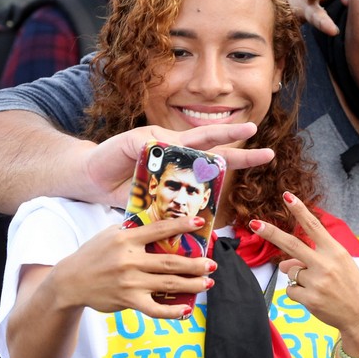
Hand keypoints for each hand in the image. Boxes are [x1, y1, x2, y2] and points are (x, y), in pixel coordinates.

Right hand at [52, 216, 216, 318]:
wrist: (70, 282)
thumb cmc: (94, 254)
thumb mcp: (110, 234)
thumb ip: (134, 229)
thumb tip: (162, 222)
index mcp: (127, 238)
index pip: (160, 229)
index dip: (182, 225)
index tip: (201, 223)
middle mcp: (130, 259)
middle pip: (170, 261)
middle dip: (196, 263)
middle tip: (212, 264)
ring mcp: (129, 282)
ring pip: (168, 284)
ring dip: (192, 284)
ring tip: (208, 282)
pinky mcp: (127, 300)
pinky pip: (154, 309)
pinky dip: (172, 312)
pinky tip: (187, 310)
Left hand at [79, 123, 273, 207]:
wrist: (89, 180)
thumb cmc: (109, 155)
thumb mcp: (127, 143)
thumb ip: (147, 143)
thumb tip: (164, 146)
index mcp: (174, 145)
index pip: (205, 138)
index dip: (228, 134)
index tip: (251, 130)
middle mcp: (181, 165)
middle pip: (218, 161)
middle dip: (244, 157)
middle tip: (269, 155)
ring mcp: (176, 185)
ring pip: (205, 189)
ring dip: (221, 194)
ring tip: (237, 199)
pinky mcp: (166, 206)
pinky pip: (185, 212)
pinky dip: (197, 219)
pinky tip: (207, 227)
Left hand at [249, 192, 358, 342]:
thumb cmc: (351, 287)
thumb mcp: (338, 266)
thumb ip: (312, 259)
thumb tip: (282, 264)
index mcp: (335, 251)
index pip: (314, 226)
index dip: (299, 210)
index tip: (287, 196)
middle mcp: (325, 264)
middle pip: (291, 244)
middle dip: (271, 233)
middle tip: (254, 224)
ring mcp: (316, 282)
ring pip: (291, 271)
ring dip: (298, 277)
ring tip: (320, 287)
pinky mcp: (309, 299)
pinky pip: (290, 290)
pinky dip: (298, 293)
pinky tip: (315, 297)